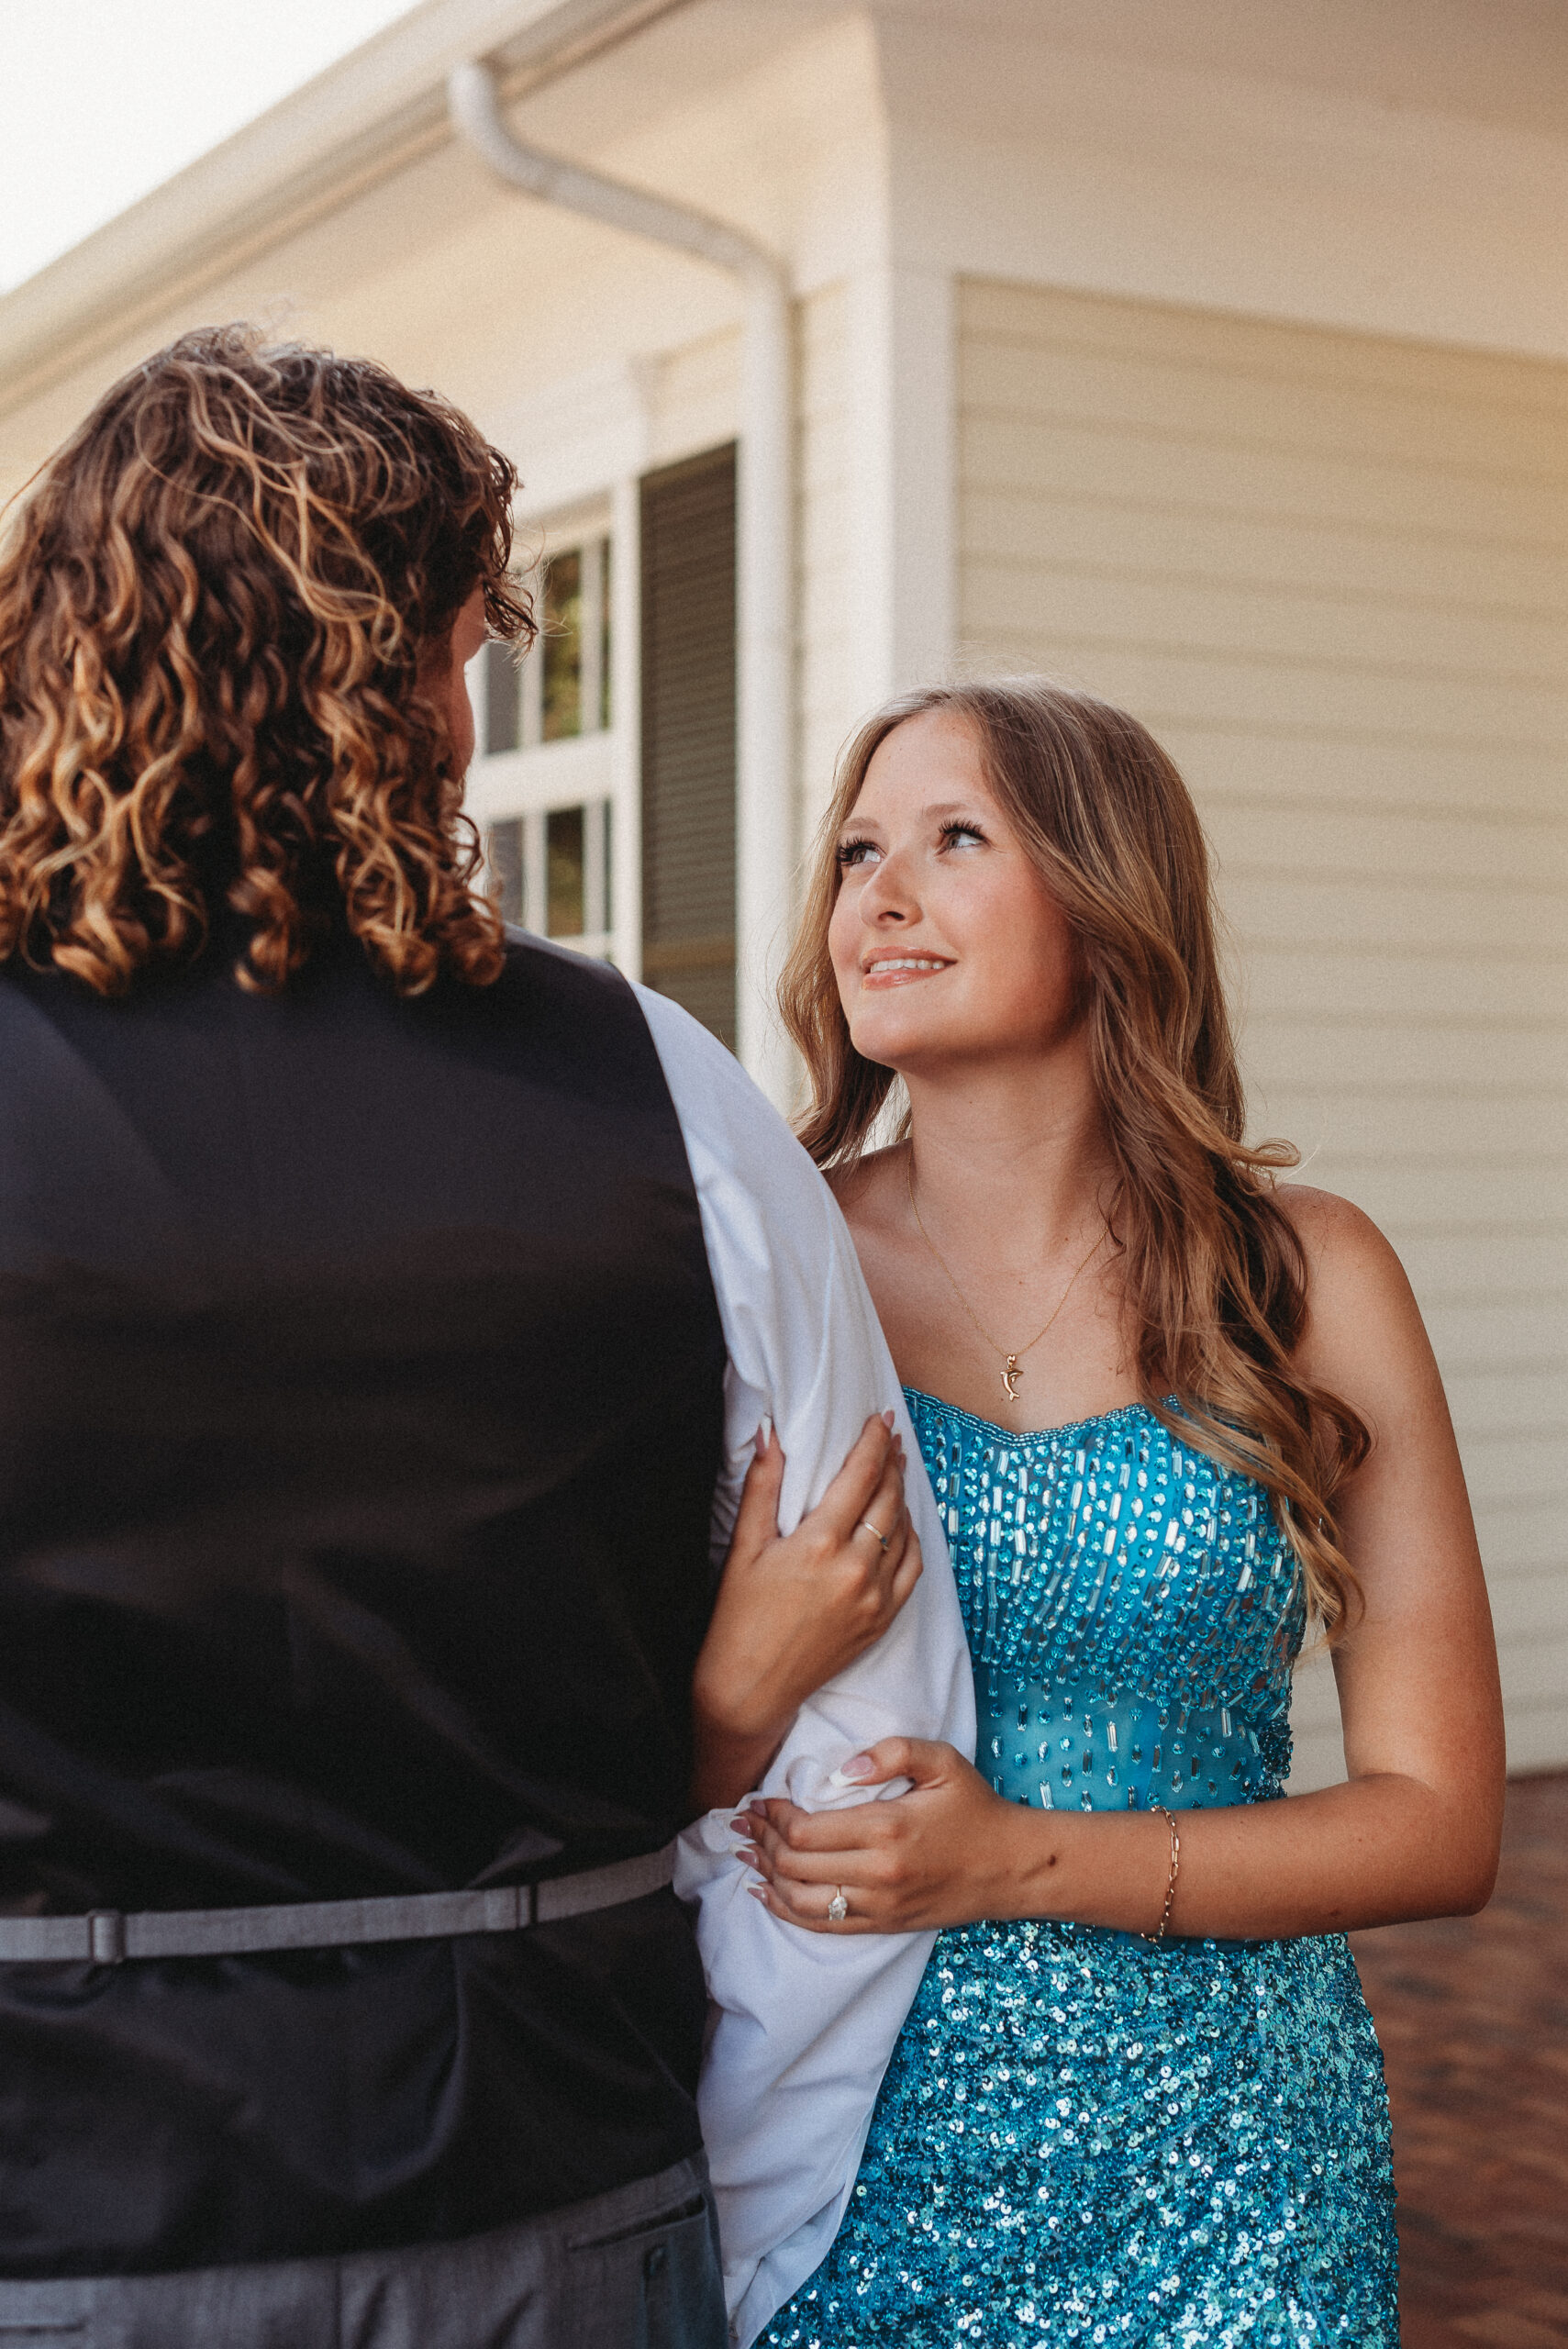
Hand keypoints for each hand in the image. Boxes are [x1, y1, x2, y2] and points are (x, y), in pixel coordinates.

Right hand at [691, 1417, 922, 1795]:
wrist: (752, 1687)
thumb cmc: (739, 1616)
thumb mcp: (744, 1548)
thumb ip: (761, 1488)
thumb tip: (770, 1435)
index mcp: (819, 1544)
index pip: (860, 1477)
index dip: (874, 1443)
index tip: (880, 1421)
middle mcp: (855, 1569)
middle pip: (888, 1498)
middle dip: (892, 1463)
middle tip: (891, 1440)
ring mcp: (874, 1597)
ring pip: (904, 1531)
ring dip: (903, 1497)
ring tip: (896, 1474)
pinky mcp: (882, 1620)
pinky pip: (913, 1569)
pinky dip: (912, 1539)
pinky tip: (901, 1524)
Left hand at [735, 1737, 1022, 1933]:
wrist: (1011, 1867)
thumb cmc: (976, 1809)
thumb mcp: (944, 1762)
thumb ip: (893, 1752)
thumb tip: (845, 1768)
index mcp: (887, 1829)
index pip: (806, 1829)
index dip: (772, 1816)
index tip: (758, 1800)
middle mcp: (878, 1874)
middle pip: (795, 1864)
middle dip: (760, 1842)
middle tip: (741, 1822)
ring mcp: (880, 1906)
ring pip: (801, 1900)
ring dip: (765, 1876)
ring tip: (746, 1853)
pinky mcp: (884, 1926)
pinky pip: (824, 1925)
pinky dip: (786, 1910)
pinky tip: (766, 1892)